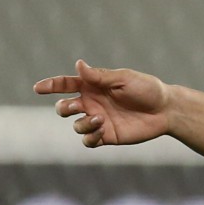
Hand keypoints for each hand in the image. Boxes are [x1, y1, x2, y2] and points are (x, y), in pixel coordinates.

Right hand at [34, 60, 168, 147]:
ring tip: (99, 118)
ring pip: (76, 125)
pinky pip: (88, 140)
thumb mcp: (123, 78)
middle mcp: (93, 102)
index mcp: (94, 85)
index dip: (51, 85)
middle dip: (63, 108)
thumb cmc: (146, 88)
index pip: (67, 84)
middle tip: (76, 107)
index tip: (38, 88)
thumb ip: (100, 76)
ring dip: (82, 123)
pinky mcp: (106, 135)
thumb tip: (78, 64)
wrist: (165, 109)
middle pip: (64, 107)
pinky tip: (101, 130)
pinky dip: (90, 136)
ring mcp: (98, 120)